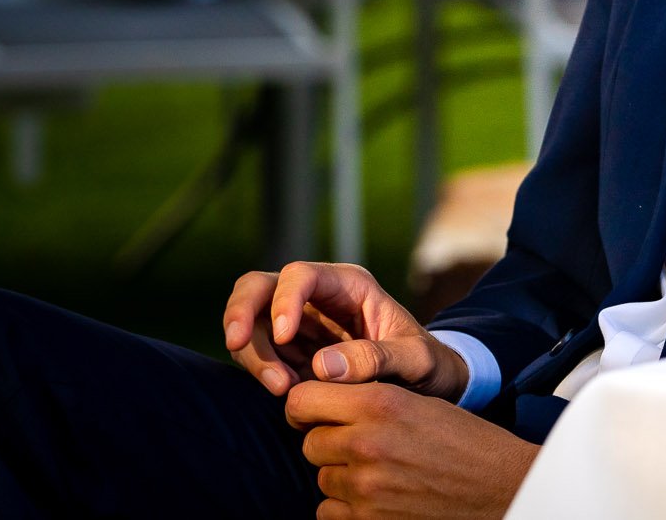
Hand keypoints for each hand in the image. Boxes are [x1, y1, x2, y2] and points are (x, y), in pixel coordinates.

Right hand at [223, 262, 469, 400]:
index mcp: (350, 286)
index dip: (284, 300)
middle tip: (235, 345)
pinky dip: (261, 370)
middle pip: (260, 287)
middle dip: (241, 312)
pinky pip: (258, 352)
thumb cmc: (429, 364)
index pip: (300, 275)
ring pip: (251, 322)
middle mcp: (319, 297)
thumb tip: (322, 365)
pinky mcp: (291, 352)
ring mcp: (300, 323)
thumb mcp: (417, 360)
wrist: (430, 384)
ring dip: (253, 353)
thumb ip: (377, 359)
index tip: (284, 336)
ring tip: (281, 388)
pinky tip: (285, 391)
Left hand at [289, 381, 537, 519]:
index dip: (304, 407)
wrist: (500, 487)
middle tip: (361, 445)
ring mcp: (365, 488)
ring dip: (342, 476)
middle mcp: (366, 444)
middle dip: (329, 443)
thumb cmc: (465, 442)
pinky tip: (377, 497)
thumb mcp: (420, 403)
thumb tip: (322, 404)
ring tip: (381, 472)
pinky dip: (346, 507)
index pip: (302, 400)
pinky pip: (328, 511)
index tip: (315, 413)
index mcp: (381, 404)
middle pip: (310, 442)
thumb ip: (370, 400)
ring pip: (321, 478)